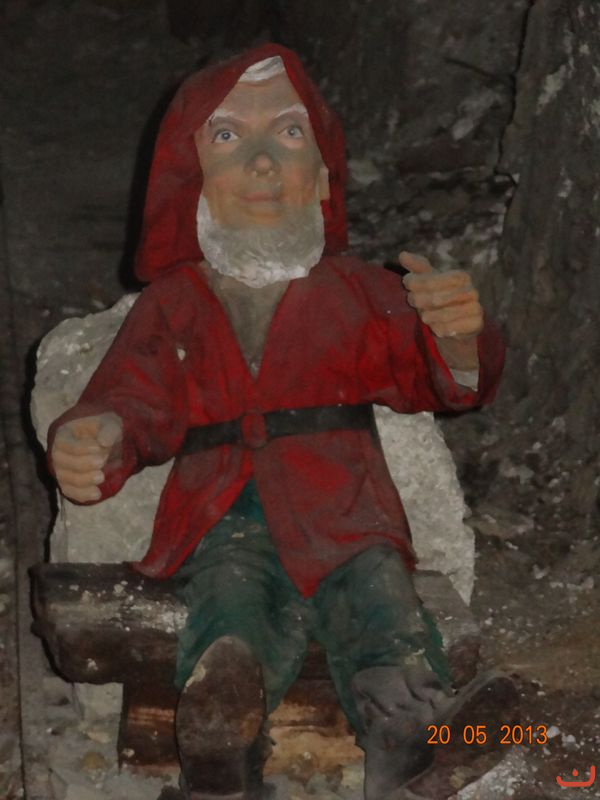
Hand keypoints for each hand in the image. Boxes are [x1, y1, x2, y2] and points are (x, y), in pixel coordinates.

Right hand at [51, 413, 122, 501]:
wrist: (106, 443)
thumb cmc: (104, 430)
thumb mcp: (110, 423)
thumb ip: (109, 430)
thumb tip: (104, 442)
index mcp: (63, 434)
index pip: (65, 444)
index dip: (82, 448)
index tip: (100, 447)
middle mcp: (57, 454)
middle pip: (62, 463)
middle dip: (83, 464)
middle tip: (102, 462)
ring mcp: (61, 470)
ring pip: (65, 480)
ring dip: (84, 481)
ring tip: (102, 477)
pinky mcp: (68, 484)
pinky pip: (70, 492)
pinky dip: (82, 495)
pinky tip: (97, 493)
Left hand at [400, 251, 481, 370]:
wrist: (455, 328)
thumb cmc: (439, 302)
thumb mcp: (428, 283)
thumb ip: (417, 268)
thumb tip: (402, 254)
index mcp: (461, 277)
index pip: (432, 280)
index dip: (416, 283)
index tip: (407, 287)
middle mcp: (471, 291)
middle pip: (436, 298)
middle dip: (419, 301)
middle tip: (413, 303)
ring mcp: (476, 308)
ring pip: (442, 315)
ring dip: (428, 317)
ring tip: (425, 317)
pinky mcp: (476, 324)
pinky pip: (450, 328)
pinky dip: (439, 329)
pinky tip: (437, 328)